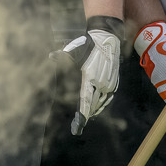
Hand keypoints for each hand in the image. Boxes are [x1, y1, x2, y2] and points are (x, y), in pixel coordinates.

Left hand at [60, 17, 124, 133]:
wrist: (107, 39)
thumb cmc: (89, 45)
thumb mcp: (74, 49)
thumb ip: (62, 55)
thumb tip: (51, 56)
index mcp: (90, 77)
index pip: (85, 100)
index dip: (82, 115)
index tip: (78, 126)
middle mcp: (101, 83)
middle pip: (93, 105)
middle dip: (86, 115)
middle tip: (78, 125)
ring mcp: (109, 83)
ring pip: (101, 102)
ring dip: (93, 110)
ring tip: (86, 118)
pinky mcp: (114, 82)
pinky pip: (108, 98)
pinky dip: (102, 104)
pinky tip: (97, 108)